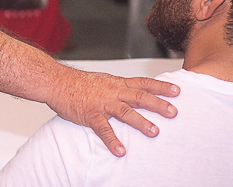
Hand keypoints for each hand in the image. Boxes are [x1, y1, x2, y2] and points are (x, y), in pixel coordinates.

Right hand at [48, 66, 178, 156]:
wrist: (55, 82)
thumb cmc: (77, 83)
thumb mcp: (102, 81)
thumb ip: (118, 88)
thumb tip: (133, 94)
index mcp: (116, 83)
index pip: (142, 83)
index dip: (160, 87)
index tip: (177, 91)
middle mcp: (112, 92)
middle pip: (139, 97)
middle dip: (158, 104)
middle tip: (174, 112)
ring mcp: (101, 103)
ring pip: (125, 112)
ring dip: (140, 122)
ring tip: (154, 132)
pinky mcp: (90, 114)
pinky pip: (103, 129)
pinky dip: (112, 141)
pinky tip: (120, 150)